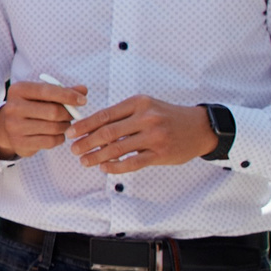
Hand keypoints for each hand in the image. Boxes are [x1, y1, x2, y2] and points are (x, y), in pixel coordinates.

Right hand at [0, 80, 84, 158]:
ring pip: (53, 128)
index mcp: (18, 90)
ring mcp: (14, 126)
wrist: (6, 127)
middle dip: (68, 114)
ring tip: (63, 124)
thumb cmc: (30, 107)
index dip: (68, 95)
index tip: (83, 101)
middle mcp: (13, 107)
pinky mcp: (19, 143)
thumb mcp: (41, 95)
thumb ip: (62, 91)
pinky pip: (50, 141)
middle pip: (53, 112)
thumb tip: (83, 90)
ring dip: (65, 126)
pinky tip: (56, 134)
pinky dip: (59, 138)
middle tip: (72, 115)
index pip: (47, 91)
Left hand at [68, 96, 218, 173]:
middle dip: (86, 142)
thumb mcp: (146, 106)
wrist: (199, 127)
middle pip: (107, 132)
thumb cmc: (167, 116)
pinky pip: (132, 163)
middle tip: (74, 150)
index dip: (84, 125)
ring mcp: (154, 136)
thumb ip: (122, 115)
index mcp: (138, 103)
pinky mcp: (161, 154)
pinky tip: (104, 167)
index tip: (71, 133)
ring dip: (97, 156)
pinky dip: (115, 166)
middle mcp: (146, 118)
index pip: (104, 115)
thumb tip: (91, 126)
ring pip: (117, 149)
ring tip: (85, 161)